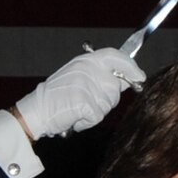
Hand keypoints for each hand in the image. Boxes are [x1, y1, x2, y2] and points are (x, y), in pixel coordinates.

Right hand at [14, 47, 145, 138]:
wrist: (37, 110)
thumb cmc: (59, 96)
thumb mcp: (79, 77)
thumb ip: (102, 75)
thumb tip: (129, 77)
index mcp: (85, 60)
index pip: (114, 56)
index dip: (130, 66)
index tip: (140, 76)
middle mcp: (86, 69)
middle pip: (115, 87)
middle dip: (106, 100)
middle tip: (88, 102)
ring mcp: (85, 85)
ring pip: (108, 104)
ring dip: (96, 111)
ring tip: (78, 108)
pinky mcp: (83, 102)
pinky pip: (97, 116)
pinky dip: (87, 121)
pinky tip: (75, 117)